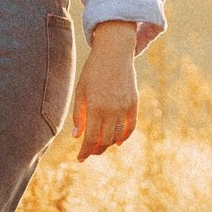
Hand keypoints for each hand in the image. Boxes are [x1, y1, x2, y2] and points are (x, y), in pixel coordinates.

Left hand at [73, 22, 139, 159]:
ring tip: (101, 146)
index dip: (85, 151)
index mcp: (95, 107)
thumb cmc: (93, 71)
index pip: (90, 138)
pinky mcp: (134, 103)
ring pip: (118, 136)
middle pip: (105, 140)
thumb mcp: (81, 91)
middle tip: (89, 152)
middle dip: (96, 150)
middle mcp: (111, 110)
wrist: (114, 53)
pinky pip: (131, 126)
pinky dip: (125, 136)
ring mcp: (124, 107)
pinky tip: (118, 141)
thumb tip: (77, 137)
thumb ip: (78, 115)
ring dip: (109, 144)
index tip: (80, 158)